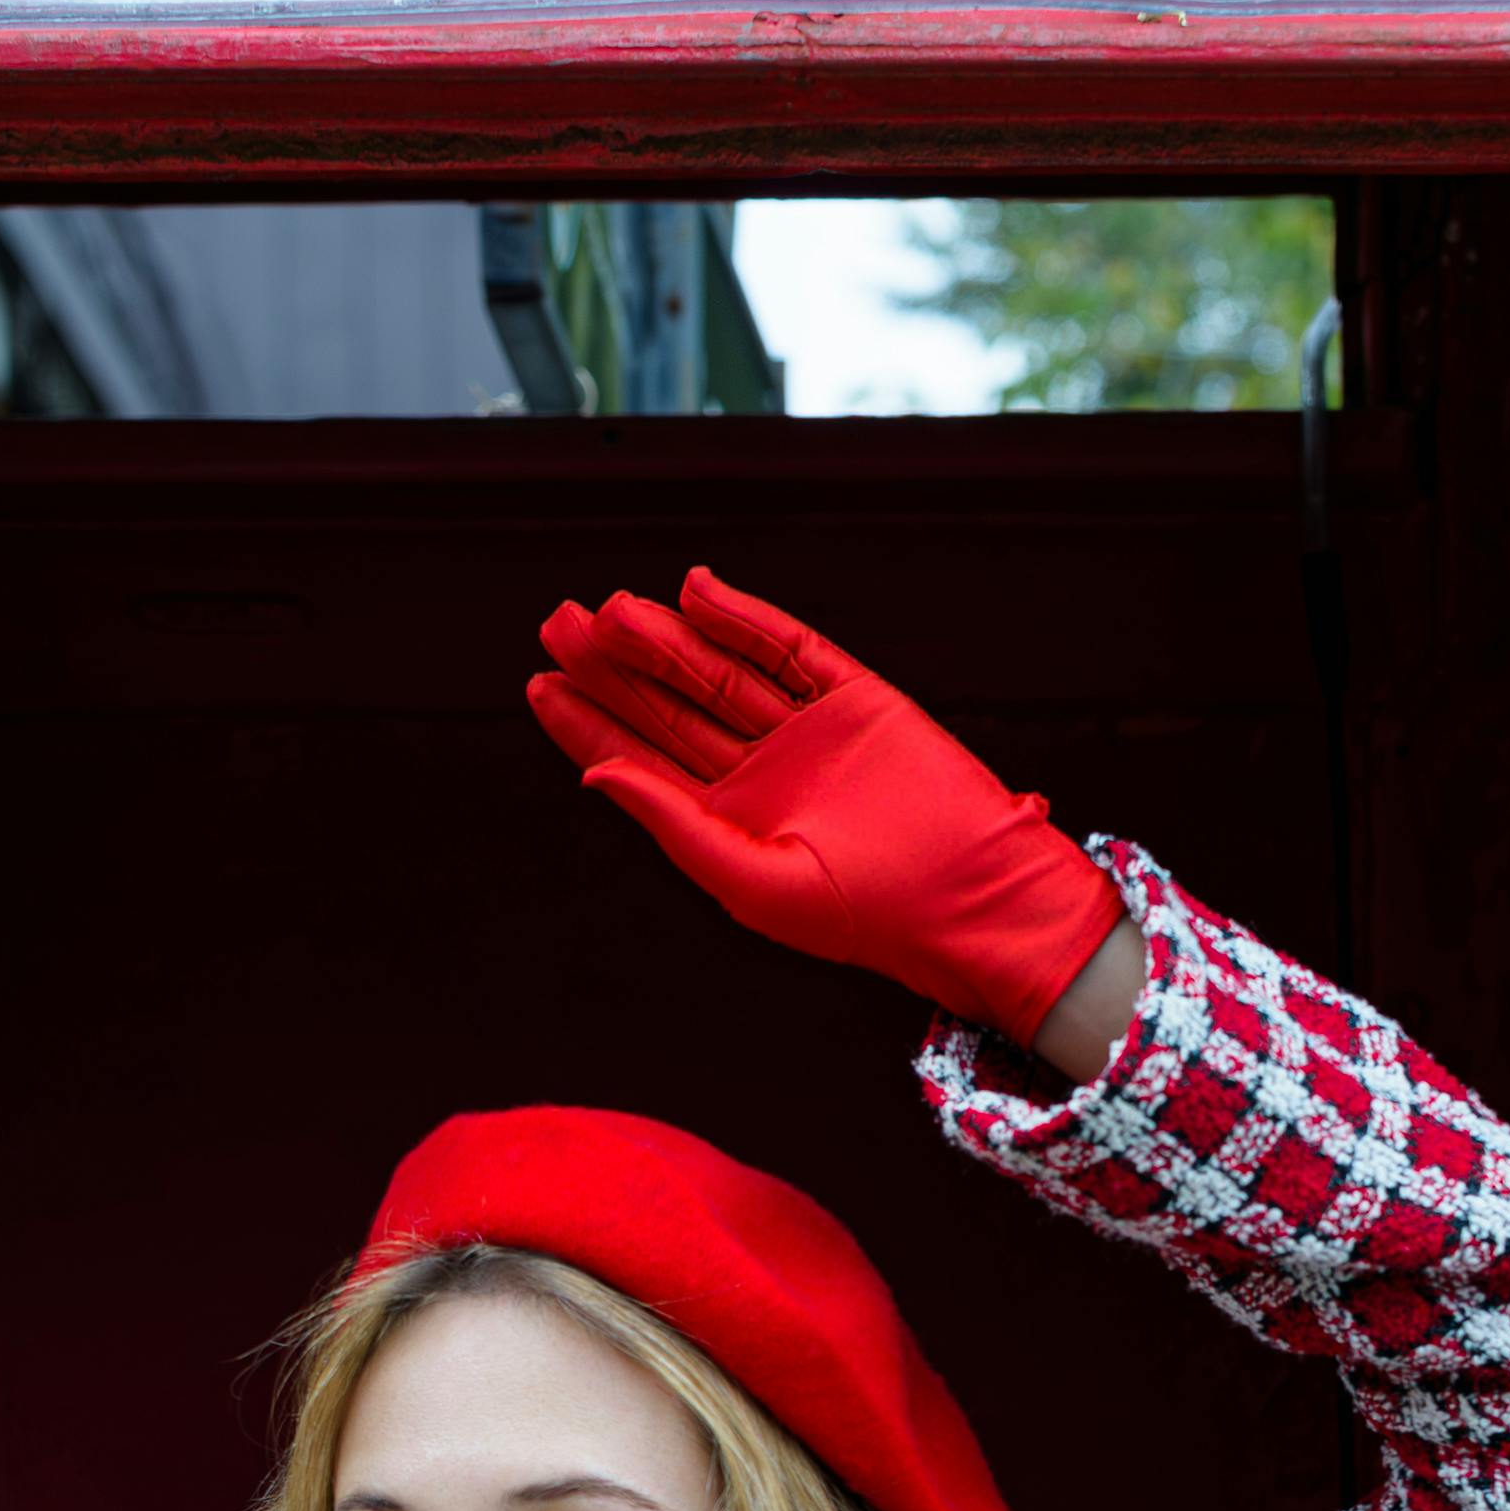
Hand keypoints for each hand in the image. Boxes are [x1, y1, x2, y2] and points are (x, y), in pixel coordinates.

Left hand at [526, 568, 1126, 1052]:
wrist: (969, 898)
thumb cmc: (863, 915)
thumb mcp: (751, 879)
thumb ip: (673, 825)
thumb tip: (595, 774)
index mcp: (731, 822)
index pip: (644, 761)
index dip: (591, 724)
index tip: (540, 686)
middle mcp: (763, 772)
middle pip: (672, 706)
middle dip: (615, 668)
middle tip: (556, 624)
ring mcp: (808, 731)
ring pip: (720, 672)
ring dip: (666, 640)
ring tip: (608, 611)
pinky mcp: (856, 699)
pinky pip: (790, 649)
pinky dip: (743, 620)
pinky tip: (695, 595)